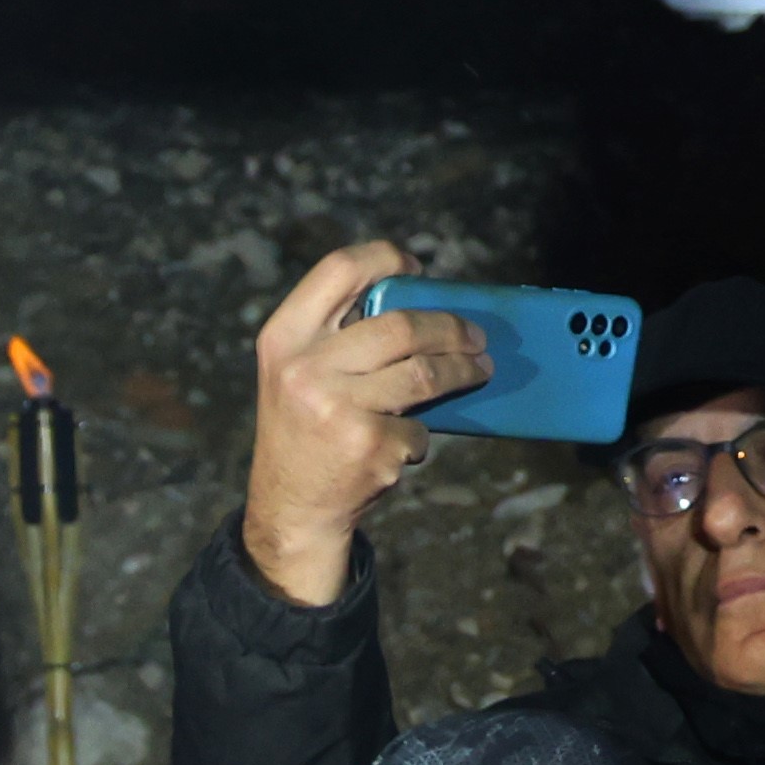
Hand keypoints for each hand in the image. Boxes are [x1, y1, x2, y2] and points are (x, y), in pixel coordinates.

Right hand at [243, 240, 480, 608]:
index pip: (338, 269)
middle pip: (400, 325)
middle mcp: (306, 367)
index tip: (417, 267)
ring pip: (424, 374)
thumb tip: (419, 303)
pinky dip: (420, 435)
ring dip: (463, 372)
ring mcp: (338, 407)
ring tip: (480, 370)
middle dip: (450, 328)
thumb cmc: (306, 429)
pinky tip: (405, 443)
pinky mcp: (369, 444)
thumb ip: (337, 336)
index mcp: (284, 337)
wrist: (292, 507)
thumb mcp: (298, 373)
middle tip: (477, 336)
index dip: (384, 258)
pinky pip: (419, 428)